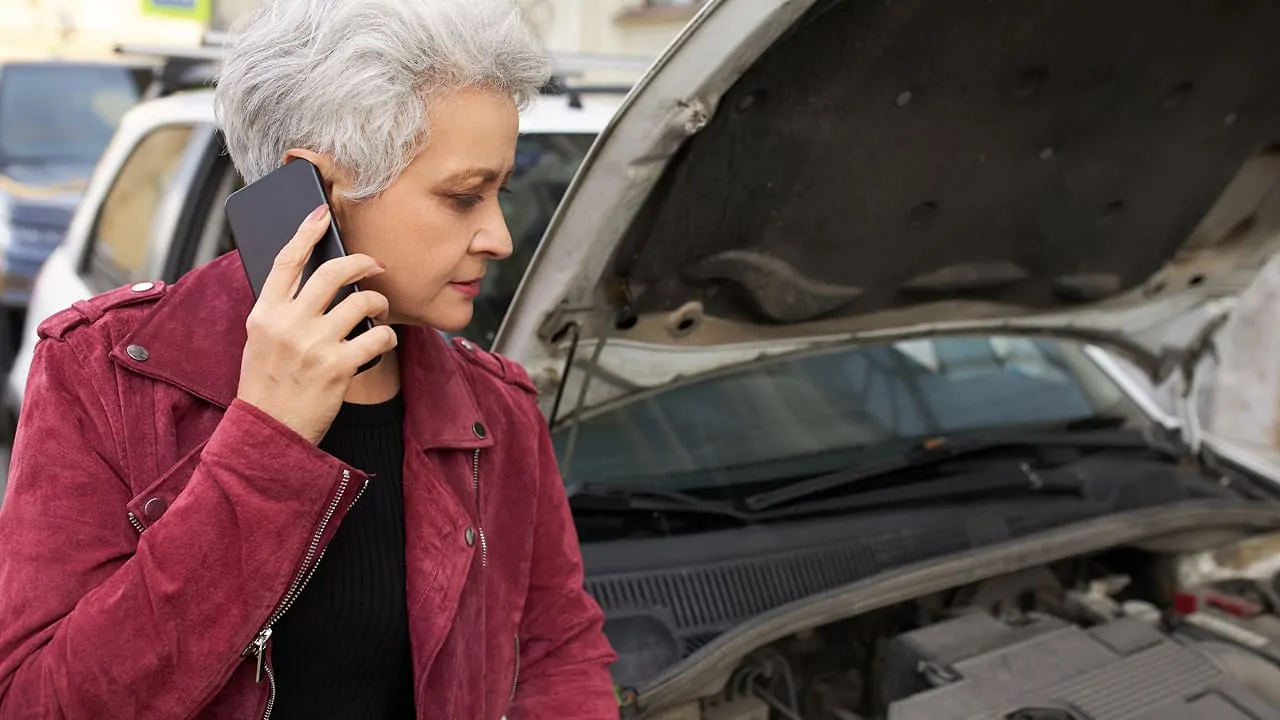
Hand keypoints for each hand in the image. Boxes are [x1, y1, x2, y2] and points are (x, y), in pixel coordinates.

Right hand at [235, 204, 397, 443]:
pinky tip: (382, 342)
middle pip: (333, 273)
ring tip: (379, 313)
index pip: (287, 261)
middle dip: (364, 263)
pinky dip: (387, 337)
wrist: (267, 433)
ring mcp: (313, 345)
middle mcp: (287, 324)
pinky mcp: (337, 367)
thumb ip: (281, 311)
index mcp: (264, 314)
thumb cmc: (267, 386)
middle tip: (377, 267)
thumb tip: (313, 280)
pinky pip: (378, 337)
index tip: (322, 214)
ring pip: (362, 302)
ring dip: (379, 304)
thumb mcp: (260, 342)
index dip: (306, 232)